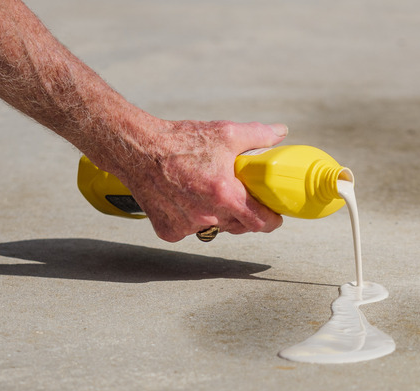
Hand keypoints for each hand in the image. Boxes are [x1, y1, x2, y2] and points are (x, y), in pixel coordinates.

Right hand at [116, 119, 287, 241]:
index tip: (274, 216)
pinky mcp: (169, 230)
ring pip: (215, 228)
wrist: (138, 149)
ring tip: (211, 194)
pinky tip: (187, 200)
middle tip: (243, 199)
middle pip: (239, 227)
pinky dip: (192, 219)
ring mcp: (187, 226)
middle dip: (246, 215)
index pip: (260, 222)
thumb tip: (280, 132)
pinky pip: (189, 230)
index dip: (271, 220)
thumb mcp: (226, 133)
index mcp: (226, 195)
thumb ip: (258, 135)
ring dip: (218, 216)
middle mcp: (208, 215)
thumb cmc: (182, 141)